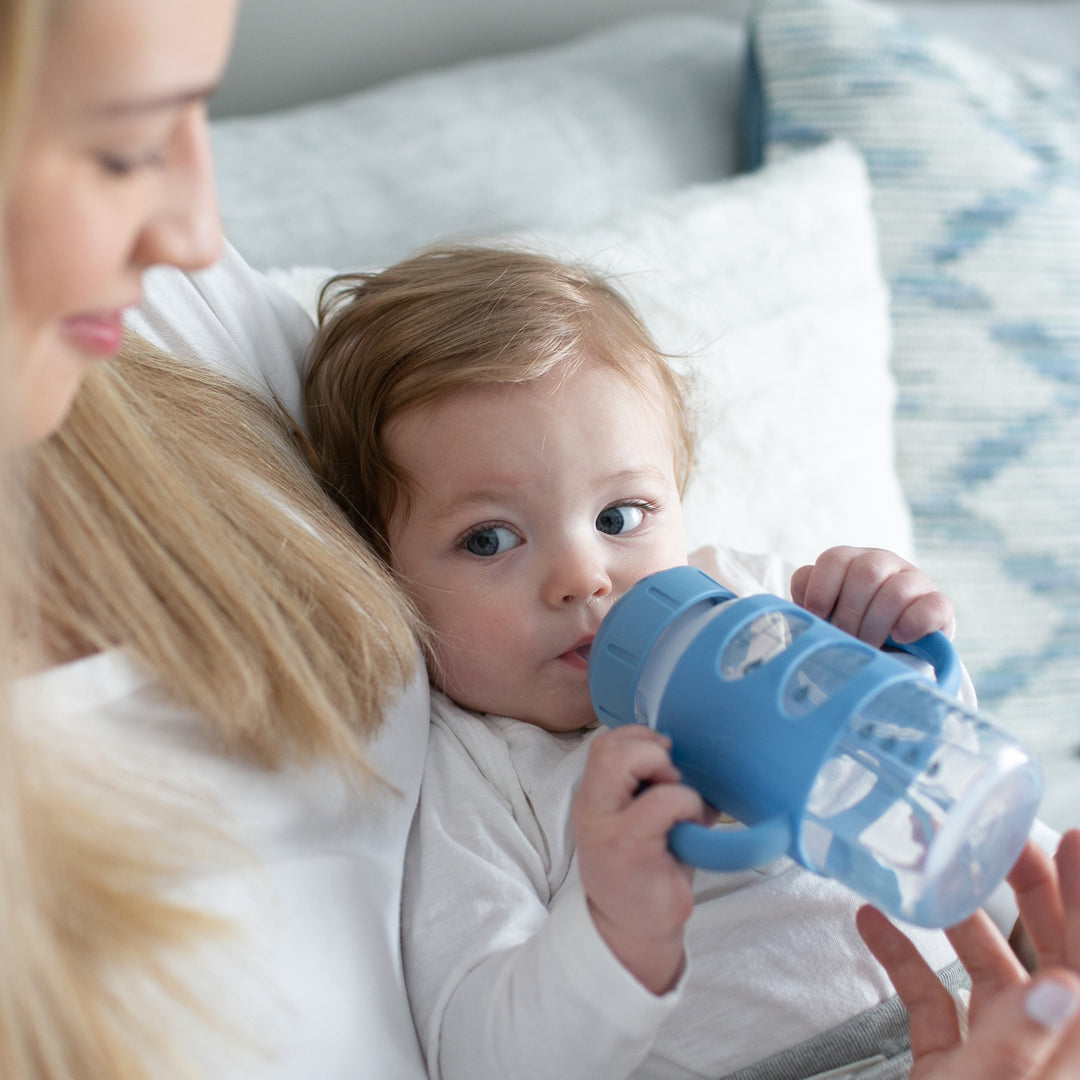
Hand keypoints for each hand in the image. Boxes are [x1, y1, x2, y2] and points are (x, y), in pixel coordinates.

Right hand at [572, 725, 705, 994]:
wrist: (632, 930)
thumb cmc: (644, 870)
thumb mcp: (637, 821)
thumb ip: (650, 788)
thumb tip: (695, 758)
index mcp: (594, 797)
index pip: (604, 744)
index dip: (638, 737)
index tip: (665, 755)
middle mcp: (592, 808)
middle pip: (609, 747)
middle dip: (650, 749)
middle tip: (671, 777)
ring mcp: (608, 827)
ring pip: (630, 763)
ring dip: (668, 773)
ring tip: (681, 801)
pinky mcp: (631, 848)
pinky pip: (664, 801)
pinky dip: (687, 803)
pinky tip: (692, 825)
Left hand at [790, 546, 954, 647]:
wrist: (891, 652)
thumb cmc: (847, 630)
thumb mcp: (824, 616)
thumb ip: (810, 607)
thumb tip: (803, 616)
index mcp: (850, 561)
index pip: (834, 558)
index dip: (821, 589)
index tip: (815, 616)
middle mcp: (882, 562)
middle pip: (865, 573)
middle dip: (850, 614)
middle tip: (845, 640)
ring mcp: (913, 580)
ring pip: (896, 591)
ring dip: (876, 625)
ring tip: (868, 647)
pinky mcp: (939, 603)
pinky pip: (932, 606)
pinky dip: (913, 623)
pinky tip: (900, 638)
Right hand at [857, 831, 1079, 1079]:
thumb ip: (1020, 1037)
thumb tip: (1058, 987)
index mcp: (1061, 1042)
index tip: (1071, 838)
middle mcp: (1036, 1040)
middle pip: (1046, 949)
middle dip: (1027, 886)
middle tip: (1002, 840)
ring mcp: (994, 1050)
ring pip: (988, 968)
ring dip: (960, 915)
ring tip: (936, 870)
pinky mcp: (951, 1063)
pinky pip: (931, 996)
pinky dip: (902, 957)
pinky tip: (876, 925)